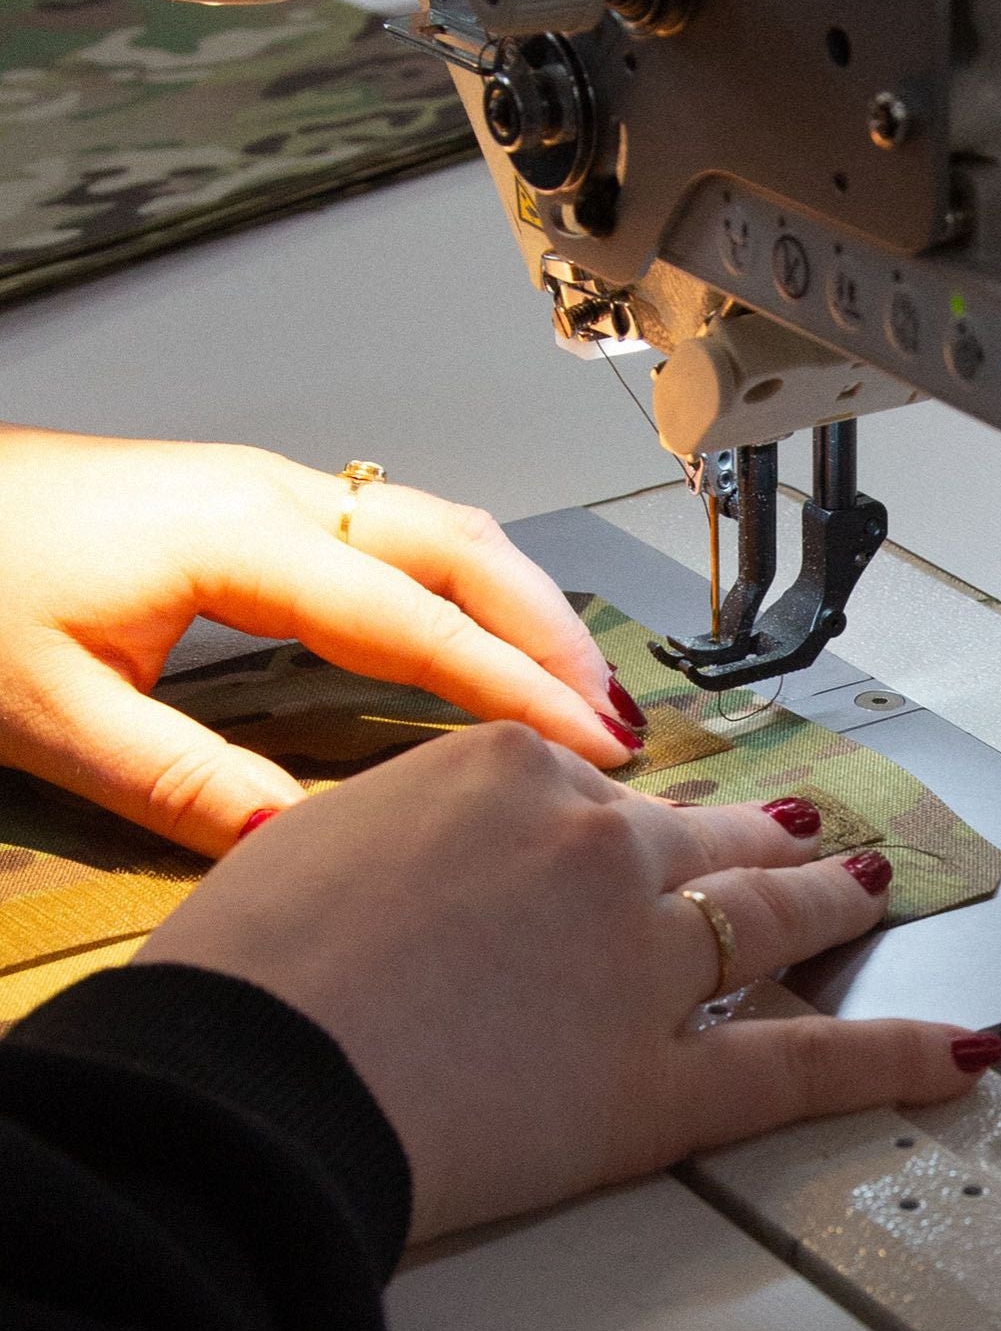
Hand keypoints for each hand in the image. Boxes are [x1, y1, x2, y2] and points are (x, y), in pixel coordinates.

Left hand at [0, 426, 637, 855]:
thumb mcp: (47, 709)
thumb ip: (178, 781)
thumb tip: (299, 841)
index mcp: (239, 537)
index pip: (418, 619)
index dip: (515, 686)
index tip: (589, 745)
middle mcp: (273, 495)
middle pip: (459, 544)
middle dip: (550, 628)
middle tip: (613, 716)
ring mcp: (266, 489)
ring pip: (437, 524)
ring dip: (517, 596)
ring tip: (573, 681)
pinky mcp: (251, 501)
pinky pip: (397, 529)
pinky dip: (466, 581)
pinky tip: (477, 632)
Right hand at [137, 723, 1000, 1240]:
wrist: (247, 1079)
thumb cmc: (250, 972)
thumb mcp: (321, 837)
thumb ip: (412, 824)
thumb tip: (431, 848)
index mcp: (510, 768)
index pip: (589, 780)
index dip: (615, 816)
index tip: (633, 828)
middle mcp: (596, 844)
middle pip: (699, 835)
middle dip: (756, 836)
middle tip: (800, 834)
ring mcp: (645, 955)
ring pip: (766, 916)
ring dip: (832, 903)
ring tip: (873, 891)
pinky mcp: (665, 1079)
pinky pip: (798, 1065)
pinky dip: (887, 1057)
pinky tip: (947, 1048)